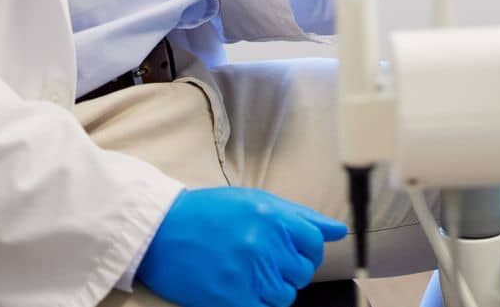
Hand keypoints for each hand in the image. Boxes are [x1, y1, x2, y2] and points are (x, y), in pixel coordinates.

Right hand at [136, 187, 346, 306]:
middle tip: (263, 262)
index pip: (314, 242)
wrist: (160, 231)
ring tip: (250, 276)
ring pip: (285, 295)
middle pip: (301, 272)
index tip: (292, 252)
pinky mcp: (230, 297)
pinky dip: (257, 304)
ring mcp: (248, 271)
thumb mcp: (256, 202)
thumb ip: (300, 217)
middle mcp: (264, 242)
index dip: (307, 251)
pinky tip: (241, 291)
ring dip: (272, 291)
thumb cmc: (210, 213)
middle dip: (288, 271)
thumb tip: (339, 231)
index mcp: (272, 215)